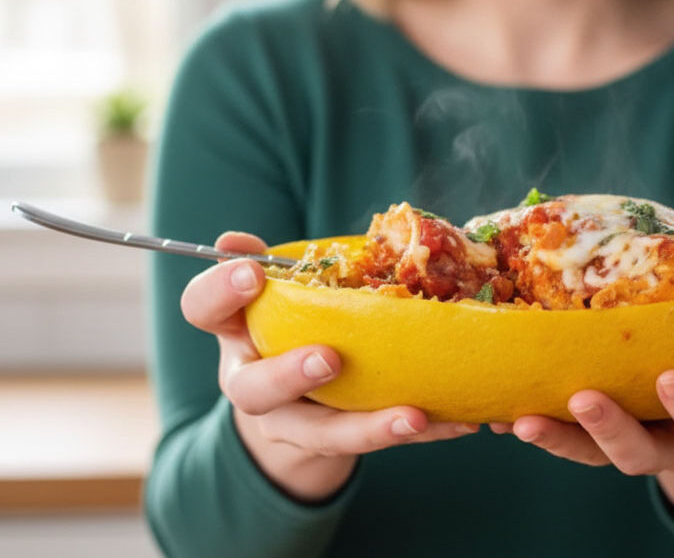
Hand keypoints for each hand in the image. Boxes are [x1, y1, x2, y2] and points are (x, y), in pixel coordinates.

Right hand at [180, 231, 478, 501]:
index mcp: (236, 332)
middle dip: (287, 375)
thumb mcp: (280, 296)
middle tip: (329, 358)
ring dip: (366, 427)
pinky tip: (459, 423)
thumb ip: (272, 268)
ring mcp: (291, 423)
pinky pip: (379, 442)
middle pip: (252, 390)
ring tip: (412, 416)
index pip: (202, 309)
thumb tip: (232, 239)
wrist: (295, 413)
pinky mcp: (336, 447)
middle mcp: (253, 383)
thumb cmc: (292, 329)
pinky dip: (423, 432)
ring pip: (319, 434)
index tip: (252, 272)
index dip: (219, 291)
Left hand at [490, 307, 673, 524]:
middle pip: (639, 454)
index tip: (670, 378)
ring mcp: (627, 445)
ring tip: (520, 419)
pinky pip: (560, 440)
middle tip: (585, 397)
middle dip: (612, 429)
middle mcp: (668, 445)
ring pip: (590, 454)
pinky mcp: (590, 438)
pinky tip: (498, 411)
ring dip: (557, 437)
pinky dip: (532, 428)